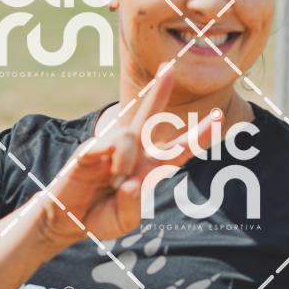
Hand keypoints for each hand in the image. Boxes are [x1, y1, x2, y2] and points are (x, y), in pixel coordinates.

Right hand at [37, 64, 220, 251]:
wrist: (67, 220)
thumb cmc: (100, 216)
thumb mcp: (123, 221)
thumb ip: (132, 205)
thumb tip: (133, 183)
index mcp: (149, 167)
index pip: (180, 148)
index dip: (200, 134)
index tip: (220, 117)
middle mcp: (133, 151)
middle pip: (150, 114)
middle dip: (160, 90)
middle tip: (170, 67)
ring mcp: (110, 148)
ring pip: (130, 135)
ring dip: (128, 159)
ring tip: (117, 180)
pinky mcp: (89, 150)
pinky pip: (106, 144)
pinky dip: (112, 160)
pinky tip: (107, 174)